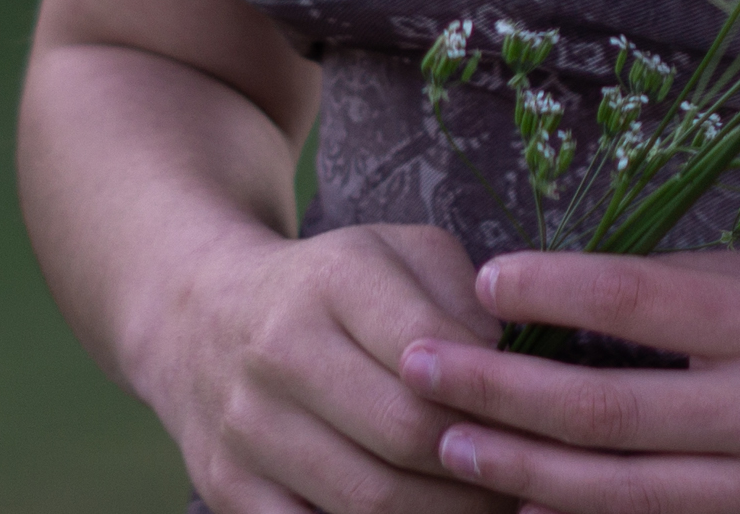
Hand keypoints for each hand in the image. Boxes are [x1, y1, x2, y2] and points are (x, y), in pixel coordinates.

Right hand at [153, 220, 515, 512]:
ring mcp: (249, 428)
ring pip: (367, 500)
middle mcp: (283, 350)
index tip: (537, 407)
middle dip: (481, 464)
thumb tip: (510, 363)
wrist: (203, 316)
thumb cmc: (331, 285)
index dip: (494, 388)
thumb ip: (460, 294)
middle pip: (406, 434)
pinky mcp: (228, 489)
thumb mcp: (397, 253)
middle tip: (530, 475)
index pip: (433, 349)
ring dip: (445, 513)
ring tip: (494, 507)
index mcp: (336, 279)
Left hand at [399, 248, 739, 512]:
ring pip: (617, 493)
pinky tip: (522, 503)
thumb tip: (586, 287)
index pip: (648, 301)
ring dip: (521, 468)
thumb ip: (698, 287)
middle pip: (610, 410)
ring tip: (449, 441)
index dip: (562, 286)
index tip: (488, 272)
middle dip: (505, 389)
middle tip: (420, 364)